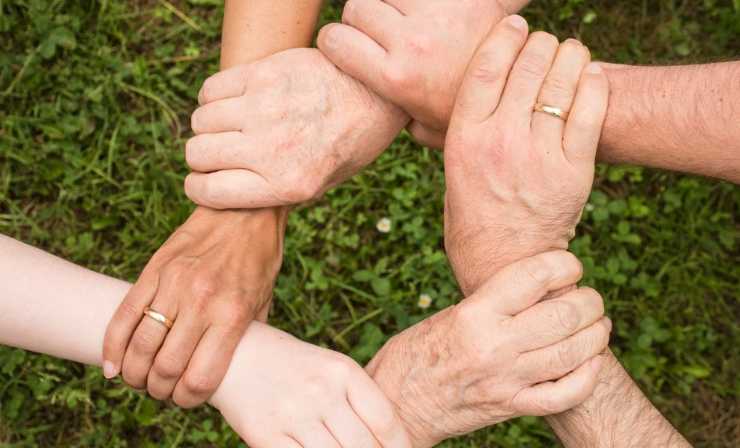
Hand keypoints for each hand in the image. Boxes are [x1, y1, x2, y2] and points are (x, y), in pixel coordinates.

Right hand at [103, 207, 285, 406]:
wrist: (245, 210)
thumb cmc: (259, 258)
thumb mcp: (263, 301)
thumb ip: (246, 336)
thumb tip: (231, 368)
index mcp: (232, 315)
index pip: (200, 378)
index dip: (188, 399)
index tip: (186, 399)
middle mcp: (201, 302)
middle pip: (165, 368)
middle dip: (159, 390)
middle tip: (161, 390)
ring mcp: (174, 284)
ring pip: (140, 346)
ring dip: (134, 373)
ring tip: (139, 379)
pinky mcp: (154, 270)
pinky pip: (124, 315)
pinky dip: (112, 346)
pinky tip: (113, 365)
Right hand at [184, 48, 407, 208]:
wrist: (377, 94)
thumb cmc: (349, 143)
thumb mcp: (321, 184)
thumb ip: (275, 192)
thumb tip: (226, 194)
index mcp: (287, 185)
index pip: (209, 191)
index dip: (199, 188)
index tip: (204, 181)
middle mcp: (272, 149)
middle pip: (198, 154)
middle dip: (202, 157)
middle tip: (221, 152)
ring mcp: (266, 108)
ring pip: (201, 120)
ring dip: (209, 126)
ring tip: (231, 125)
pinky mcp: (264, 74)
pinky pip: (211, 89)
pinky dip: (213, 98)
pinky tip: (234, 102)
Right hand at [211, 322, 411, 447]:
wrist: (238, 355)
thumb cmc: (295, 365)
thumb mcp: (331, 368)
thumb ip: (358, 399)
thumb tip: (390, 440)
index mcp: (342, 371)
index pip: (385, 421)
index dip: (401, 447)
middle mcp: (320, 391)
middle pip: (364, 446)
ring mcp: (293, 415)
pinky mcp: (266, 435)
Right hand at [317, 1, 531, 147]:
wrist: (522, 85)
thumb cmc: (470, 112)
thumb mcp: (430, 128)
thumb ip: (399, 120)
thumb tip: (381, 118)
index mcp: (395, 78)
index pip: (334, 40)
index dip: (334, 41)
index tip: (344, 46)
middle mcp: (411, 43)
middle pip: (357, 8)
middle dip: (360, 18)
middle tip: (376, 32)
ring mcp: (435, 14)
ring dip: (387, 2)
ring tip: (401, 19)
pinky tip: (423, 12)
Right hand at [367, 251, 610, 446]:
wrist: (397, 403)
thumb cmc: (417, 352)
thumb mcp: (450, 314)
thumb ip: (494, 303)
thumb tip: (541, 287)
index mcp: (474, 314)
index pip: (535, 276)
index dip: (564, 264)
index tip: (570, 265)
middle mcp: (493, 346)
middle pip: (564, 314)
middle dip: (590, 301)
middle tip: (590, 298)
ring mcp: (506, 380)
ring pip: (573, 352)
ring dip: (596, 335)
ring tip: (598, 325)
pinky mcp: (511, 407)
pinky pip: (565, 394)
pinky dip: (588, 376)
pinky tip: (591, 362)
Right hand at [443, 17, 608, 293]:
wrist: (504, 263)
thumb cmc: (472, 215)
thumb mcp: (451, 169)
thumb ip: (456, 130)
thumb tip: (460, 92)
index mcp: (464, 138)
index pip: (486, 67)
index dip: (504, 36)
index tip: (515, 24)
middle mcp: (500, 141)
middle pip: (527, 66)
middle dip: (540, 43)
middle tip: (545, 42)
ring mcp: (539, 156)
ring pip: (561, 82)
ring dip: (569, 56)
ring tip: (570, 52)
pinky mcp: (573, 171)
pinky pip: (590, 111)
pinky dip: (593, 84)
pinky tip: (590, 75)